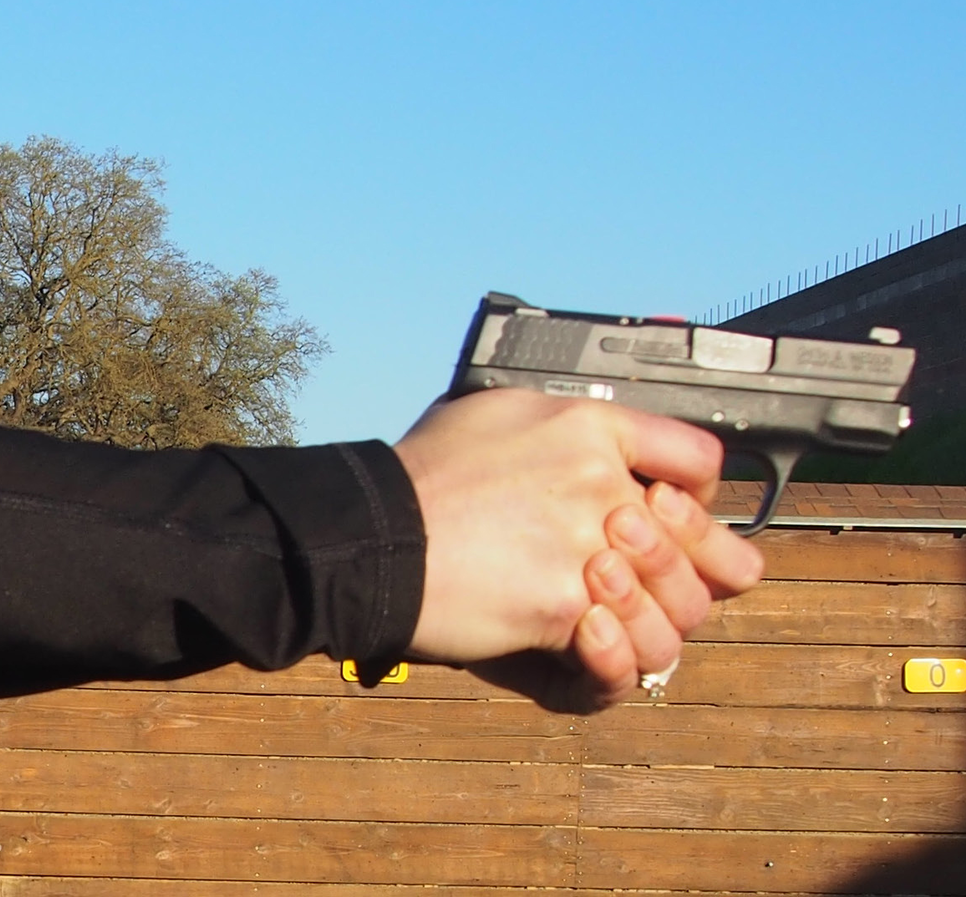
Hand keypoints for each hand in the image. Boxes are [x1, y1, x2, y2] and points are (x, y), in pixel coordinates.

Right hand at [394, 388, 763, 710]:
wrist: (372, 535)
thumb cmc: (421, 475)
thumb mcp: (494, 414)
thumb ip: (562, 428)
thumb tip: (596, 442)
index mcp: (588, 425)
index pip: (699, 458)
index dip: (698, 497)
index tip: (674, 516)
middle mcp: (600, 480)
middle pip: (702, 545)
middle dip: (685, 573)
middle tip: (646, 584)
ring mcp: (588, 546)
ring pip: (680, 609)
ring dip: (653, 623)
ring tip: (609, 619)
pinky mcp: (565, 606)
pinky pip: (631, 653)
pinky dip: (614, 660)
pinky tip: (585, 640)